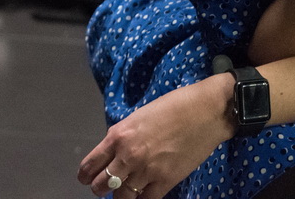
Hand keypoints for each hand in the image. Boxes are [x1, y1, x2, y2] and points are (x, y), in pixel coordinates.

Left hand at [77, 75, 231, 198]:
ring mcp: (147, 170)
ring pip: (121, 197)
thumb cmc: (177, 105)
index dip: (86, 175)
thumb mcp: (141, 114)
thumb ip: (124, 135)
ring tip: (128, 190)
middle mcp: (128, 155)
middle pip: (101, 185)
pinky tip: (144, 193)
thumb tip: (115, 152)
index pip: (90, 165)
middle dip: (101, 187)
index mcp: (119, 135)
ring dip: (122, 195)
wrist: (208, 110)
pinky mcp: (165, 180)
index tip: (87, 178)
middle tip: (108, 185)